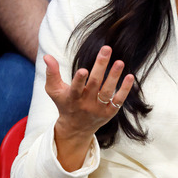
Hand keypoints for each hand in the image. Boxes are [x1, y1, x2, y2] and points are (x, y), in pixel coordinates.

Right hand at [44, 45, 133, 169]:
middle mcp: (86, 104)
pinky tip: (130, 77)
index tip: (83, 69)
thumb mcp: (54, 90)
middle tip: (106, 49)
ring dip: (114, 76)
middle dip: (100, 66)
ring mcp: (99, 108)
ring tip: (120, 62)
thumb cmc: (65, 103)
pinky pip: (118, 100)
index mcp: (71, 98)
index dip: (79, 80)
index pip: (75, 89)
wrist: (76, 128)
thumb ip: (52, 73)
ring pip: (108, 92)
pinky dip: (125, 89)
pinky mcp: (110, 112)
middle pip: (94, 84)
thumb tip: (47, 56)